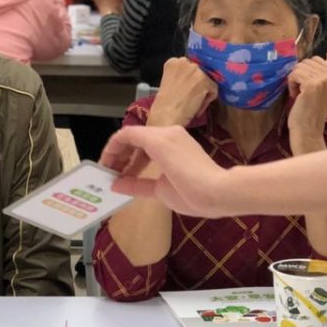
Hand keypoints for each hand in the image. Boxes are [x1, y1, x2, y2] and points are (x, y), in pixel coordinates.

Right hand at [100, 125, 234, 217]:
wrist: (221, 193)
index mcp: (158, 139)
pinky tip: (139, 174)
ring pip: (145, 142)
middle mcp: (166, 133)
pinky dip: (145, 157)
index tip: (104, 167)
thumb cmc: (190, 190)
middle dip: (120, 155)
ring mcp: (176, 138)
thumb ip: (135, 184)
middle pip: (134, 137)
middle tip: (111, 174)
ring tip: (122, 177)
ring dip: (132, 157)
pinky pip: (157, 146)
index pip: (126, 135)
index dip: (111, 150)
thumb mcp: (159, 190)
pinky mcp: (184, 146)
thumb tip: (115, 185)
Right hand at [146, 57, 217, 127]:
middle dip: (197, 84)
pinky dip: (207, 101)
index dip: (188, 79)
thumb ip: (179, 76)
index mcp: (172, 62)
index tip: (185, 89)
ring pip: (207, 81)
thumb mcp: (168, 83)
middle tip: (190, 96)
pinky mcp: (205, 81)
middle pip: (199, 72)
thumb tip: (191, 80)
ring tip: (193, 104)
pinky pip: (213, 90)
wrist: (166, 115)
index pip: (188, 66)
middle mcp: (184, 62)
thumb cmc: (164, 104)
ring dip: (203, 92)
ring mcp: (195, 71)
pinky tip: (196, 109)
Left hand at [286, 57, 326, 155]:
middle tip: (302, 92)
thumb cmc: (310, 110)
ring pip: (299, 67)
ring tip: (300, 95)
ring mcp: (324, 80)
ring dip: (294, 80)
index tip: (308, 88)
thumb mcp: (320, 88)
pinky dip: (290, 84)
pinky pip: (294, 74)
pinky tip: (296, 96)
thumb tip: (302, 59)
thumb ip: (318, 74)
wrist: (308, 130)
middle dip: (300, 75)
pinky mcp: (312, 85)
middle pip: (306, 62)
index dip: (307, 72)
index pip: (315, 59)